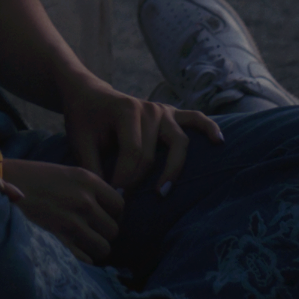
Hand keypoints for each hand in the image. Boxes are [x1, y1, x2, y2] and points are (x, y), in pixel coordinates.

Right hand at [4, 158, 122, 264]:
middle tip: (91, 231)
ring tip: (84, 243)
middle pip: (113, 229)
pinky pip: (86, 259)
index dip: (113, 214)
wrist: (3, 183)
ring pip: (103, 247)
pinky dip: (83, 258)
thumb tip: (109, 208)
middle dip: (104, 233)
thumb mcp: (68, 173)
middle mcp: (84, 201)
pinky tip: (74, 251)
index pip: (119, 206)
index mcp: (88, 181)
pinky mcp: (58, 240)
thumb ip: (90, 189)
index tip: (103, 216)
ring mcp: (72, 222)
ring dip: (95, 248)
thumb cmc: (34, 177)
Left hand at [59, 75, 221, 192]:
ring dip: (173, 168)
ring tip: (163, 191)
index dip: (125, 178)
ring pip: (178, 141)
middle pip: (152, 153)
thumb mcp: (80, 141)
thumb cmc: (84, 119)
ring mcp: (162, 110)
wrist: (88, 95)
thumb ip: (91, 168)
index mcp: (126, 111)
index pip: (133, 152)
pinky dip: (208, 129)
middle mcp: (149, 109)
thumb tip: (103, 199)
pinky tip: (218, 142)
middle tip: (127, 203)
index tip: (115, 199)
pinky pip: (195, 119)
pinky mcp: (171, 113)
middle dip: (139, 181)